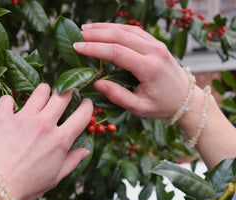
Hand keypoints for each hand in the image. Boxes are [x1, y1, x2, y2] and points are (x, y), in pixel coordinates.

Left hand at [0, 83, 92, 199]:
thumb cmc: (26, 186)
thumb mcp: (54, 178)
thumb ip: (71, 162)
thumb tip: (85, 150)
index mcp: (60, 140)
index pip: (82, 115)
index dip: (87, 106)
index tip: (86, 103)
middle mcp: (45, 124)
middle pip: (63, 96)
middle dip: (67, 92)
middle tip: (64, 94)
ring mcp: (23, 118)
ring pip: (40, 91)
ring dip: (43, 91)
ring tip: (41, 96)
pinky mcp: (3, 117)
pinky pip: (8, 98)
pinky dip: (9, 101)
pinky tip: (10, 108)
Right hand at [74, 22, 191, 118]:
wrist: (186, 99)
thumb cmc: (162, 106)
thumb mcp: (140, 108)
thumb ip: (118, 96)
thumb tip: (97, 82)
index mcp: (149, 68)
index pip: (116, 52)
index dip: (95, 48)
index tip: (78, 47)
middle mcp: (154, 51)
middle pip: (120, 36)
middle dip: (96, 34)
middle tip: (78, 35)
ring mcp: (157, 45)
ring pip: (127, 29)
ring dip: (106, 27)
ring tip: (87, 28)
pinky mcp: (156, 43)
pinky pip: (135, 31)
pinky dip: (118, 28)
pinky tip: (105, 29)